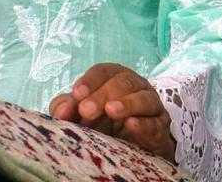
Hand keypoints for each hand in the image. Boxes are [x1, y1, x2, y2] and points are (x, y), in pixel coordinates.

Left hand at [49, 63, 174, 161]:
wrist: (131, 150)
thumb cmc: (101, 124)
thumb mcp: (79, 115)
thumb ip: (66, 108)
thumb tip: (61, 112)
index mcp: (114, 79)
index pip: (104, 71)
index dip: (90, 80)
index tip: (76, 94)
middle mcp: (136, 88)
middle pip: (123, 82)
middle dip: (102, 95)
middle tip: (86, 110)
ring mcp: (151, 108)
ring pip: (144, 98)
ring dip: (127, 104)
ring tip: (111, 111)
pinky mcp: (161, 130)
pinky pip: (156, 124)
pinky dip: (144, 124)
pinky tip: (131, 125)